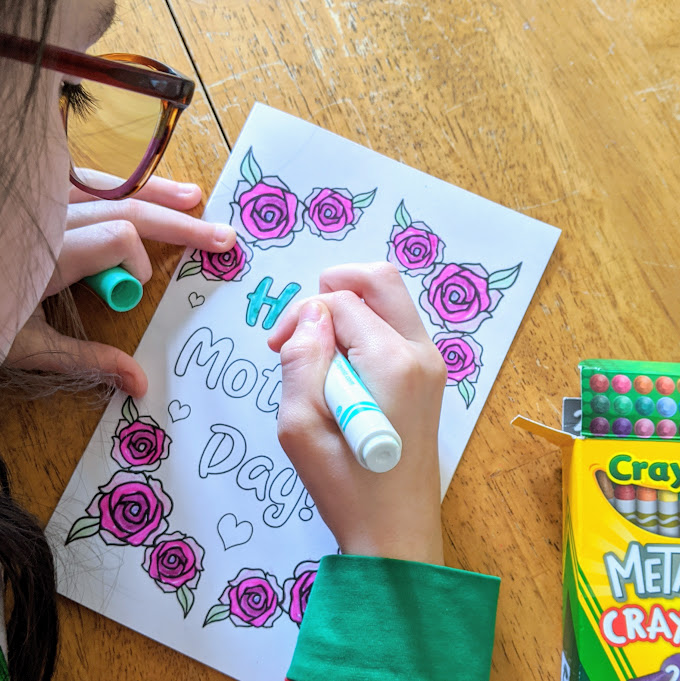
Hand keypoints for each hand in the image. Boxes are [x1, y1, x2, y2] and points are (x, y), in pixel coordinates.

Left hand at [5, 173, 235, 396]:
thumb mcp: (27, 345)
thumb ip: (86, 359)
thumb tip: (141, 384)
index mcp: (48, 255)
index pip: (119, 236)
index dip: (139, 262)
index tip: (136, 289)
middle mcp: (50, 220)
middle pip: (128, 207)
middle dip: (179, 224)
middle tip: (221, 237)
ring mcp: (43, 204)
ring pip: (108, 186)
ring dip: (157, 194)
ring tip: (194, 198)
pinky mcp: (39, 201)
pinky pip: (83, 180)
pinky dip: (119, 186)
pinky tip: (145, 187)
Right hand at [268, 262, 446, 564]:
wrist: (395, 536)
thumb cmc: (345, 490)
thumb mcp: (301, 426)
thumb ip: (302, 358)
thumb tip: (313, 312)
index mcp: (393, 361)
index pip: (342, 300)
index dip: (301, 313)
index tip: (277, 348)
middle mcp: (422, 353)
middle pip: (380, 281)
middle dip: (333, 289)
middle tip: (301, 329)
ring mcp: (432, 365)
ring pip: (388, 304)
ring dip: (347, 314)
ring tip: (317, 359)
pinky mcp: (429, 380)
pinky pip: (394, 332)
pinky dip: (362, 334)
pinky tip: (340, 372)